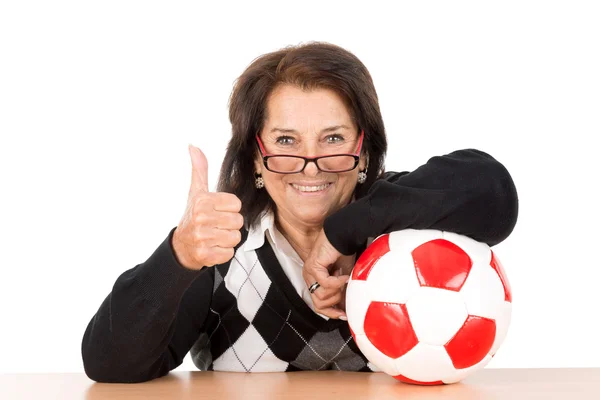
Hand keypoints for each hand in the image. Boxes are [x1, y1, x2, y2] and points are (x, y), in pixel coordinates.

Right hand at [172, 145, 243, 269]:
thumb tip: (193, 146)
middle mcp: (201, 219)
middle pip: (238, 221)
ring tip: (215, 235)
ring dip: (228, 238)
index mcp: (203, 201)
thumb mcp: (196, 192)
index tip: (218, 211)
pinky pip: (230, 253)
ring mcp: (203, 238)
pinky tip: (213, 247)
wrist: (181, 246)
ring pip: (235, 237)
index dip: (230, 208)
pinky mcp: (206, 255)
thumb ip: (199, 169)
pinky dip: (223, 252)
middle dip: (229, 224)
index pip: (236, 204)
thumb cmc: (193, 216)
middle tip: (216, 224)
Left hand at [302, 229, 355, 319]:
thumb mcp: (344, 278)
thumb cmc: (344, 253)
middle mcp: (309, 277)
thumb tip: (345, 310)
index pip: (318, 305)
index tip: (344, 315)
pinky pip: (325, 284)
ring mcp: (309, 272)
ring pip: (322, 296)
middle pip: (319, 304)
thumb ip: (341, 293)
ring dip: (337, 291)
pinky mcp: (313, 267)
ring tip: (344, 279)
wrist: (343, 236)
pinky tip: (344, 276)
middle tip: (345, 291)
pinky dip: (337, 282)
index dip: (331, 312)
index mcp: (314, 280)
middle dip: (335, 302)